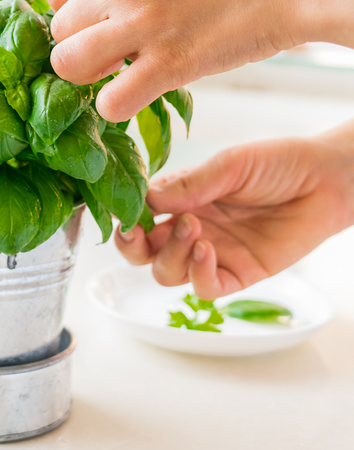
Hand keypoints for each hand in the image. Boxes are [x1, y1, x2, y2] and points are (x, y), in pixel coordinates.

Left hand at [46, 0, 347, 122]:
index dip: (74, 16)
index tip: (96, 25)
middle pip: (59, 32)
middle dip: (80, 46)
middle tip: (112, 53)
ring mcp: (141, 21)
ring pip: (68, 65)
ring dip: (88, 77)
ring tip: (119, 73)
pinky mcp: (170, 63)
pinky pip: (109, 101)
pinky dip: (116, 106)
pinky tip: (138, 94)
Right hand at [115, 128, 353, 298]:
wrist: (327, 180)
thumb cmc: (277, 164)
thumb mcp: (228, 165)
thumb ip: (188, 183)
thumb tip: (146, 197)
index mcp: (180, 198)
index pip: (137, 214)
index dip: (125, 215)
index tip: (125, 209)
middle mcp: (189, 227)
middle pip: (142, 252)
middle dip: (131, 245)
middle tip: (138, 230)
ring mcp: (213, 252)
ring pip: (167, 272)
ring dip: (170, 254)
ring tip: (193, 228)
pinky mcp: (240, 273)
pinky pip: (205, 289)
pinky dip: (198, 275)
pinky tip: (207, 251)